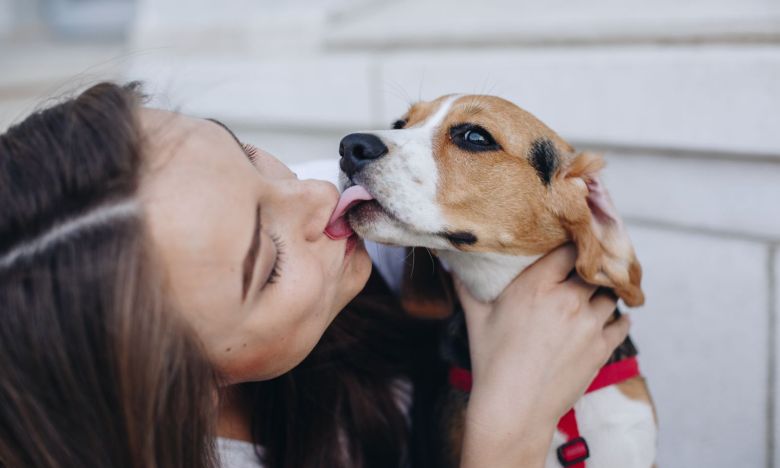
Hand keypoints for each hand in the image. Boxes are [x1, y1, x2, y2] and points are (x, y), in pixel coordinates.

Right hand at [457, 244, 629, 467]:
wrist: (514, 409)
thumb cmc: (491, 361)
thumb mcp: (476, 318)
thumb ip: (467, 286)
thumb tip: (450, 263)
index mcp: (537, 286)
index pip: (569, 249)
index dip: (574, 244)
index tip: (573, 244)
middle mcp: (568, 299)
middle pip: (594, 269)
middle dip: (591, 267)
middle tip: (587, 267)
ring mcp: (589, 324)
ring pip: (610, 294)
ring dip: (604, 293)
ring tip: (595, 295)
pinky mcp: (601, 348)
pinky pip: (622, 323)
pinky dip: (618, 319)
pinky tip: (610, 318)